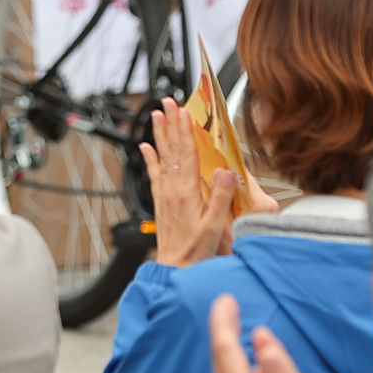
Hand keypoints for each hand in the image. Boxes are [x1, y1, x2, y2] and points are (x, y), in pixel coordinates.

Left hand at [141, 97, 238, 266]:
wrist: (175, 269)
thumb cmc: (197, 252)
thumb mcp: (216, 227)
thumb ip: (222, 198)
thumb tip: (227, 172)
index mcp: (188, 193)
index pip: (187, 154)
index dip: (186, 131)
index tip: (185, 111)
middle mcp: (173, 190)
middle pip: (173, 150)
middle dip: (172, 124)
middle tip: (168, 102)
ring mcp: (165, 195)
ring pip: (162, 158)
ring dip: (160, 135)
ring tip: (156, 115)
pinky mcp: (161, 202)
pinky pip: (154, 174)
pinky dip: (150, 159)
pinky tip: (145, 146)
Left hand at [209, 295, 351, 372]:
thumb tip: (267, 345)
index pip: (225, 347)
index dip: (225, 321)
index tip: (226, 300)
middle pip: (221, 355)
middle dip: (224, 328)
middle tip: (228, 307)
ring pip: (225, 369)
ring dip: (229, 345)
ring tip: (233, 328)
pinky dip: (235, 364)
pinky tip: (244, 367)